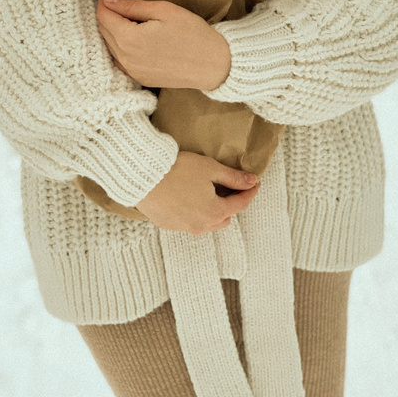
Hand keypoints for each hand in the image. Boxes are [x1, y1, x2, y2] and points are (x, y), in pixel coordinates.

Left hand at [96, 0, 231, 89]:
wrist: (214, 65)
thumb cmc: (192, 33)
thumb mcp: (163, 11)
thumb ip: (131, 5)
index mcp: (128, 38)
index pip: (103, 15)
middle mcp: (124, 58)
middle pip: (103, 31)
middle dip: (108, 14)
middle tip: (121, 1)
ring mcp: (131, 71)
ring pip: (110, 46)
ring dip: (113, 31)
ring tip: (129, 18)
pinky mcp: (139, 79)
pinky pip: (120, 60)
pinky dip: (120, 47)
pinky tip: (134, 39)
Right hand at [135, 151, 260, 234]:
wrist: (142, 175)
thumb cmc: (177, 169)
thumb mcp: (210, 168)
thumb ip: (233, 177)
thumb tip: (251, 181)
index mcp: (214, 212)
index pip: (240, 204)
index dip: (250, 192)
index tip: (255, 183)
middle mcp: (200, 225)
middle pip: (224, 217)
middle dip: (229, 204)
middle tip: (228, 186)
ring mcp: (182, 227)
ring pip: (206, 223)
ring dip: (211, 211)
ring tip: (206, 192)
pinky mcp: (167, 224)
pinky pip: (187, 221)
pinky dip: (192, 212)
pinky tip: (186, 197)